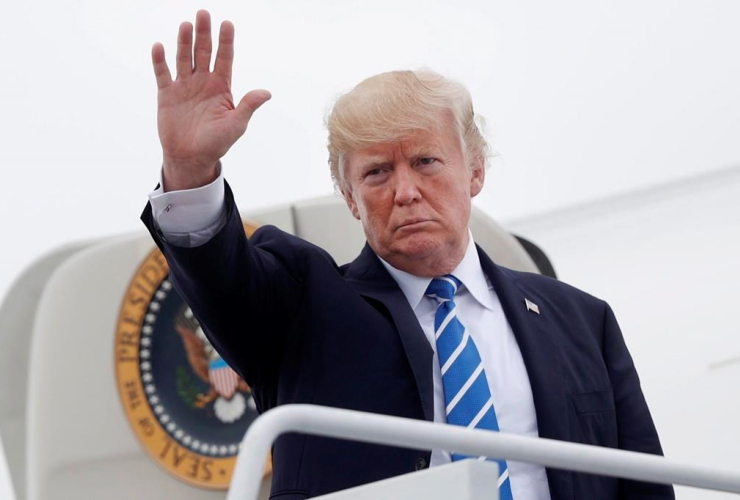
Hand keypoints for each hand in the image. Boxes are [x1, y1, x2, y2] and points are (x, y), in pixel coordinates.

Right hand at [151, 10, 270, 190]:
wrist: (191, 158)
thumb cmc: (217, 143)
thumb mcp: (236, 125)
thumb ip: (248, 106)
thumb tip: (267, 92)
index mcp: (221, 87)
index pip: (225, 58)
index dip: (226, 41)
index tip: (227, 24)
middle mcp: (203, 82)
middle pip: (204, 52)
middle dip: (204, 33)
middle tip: (204, 13)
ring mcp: (184, 86)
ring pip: (184, 57)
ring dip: (184, 41)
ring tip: (186, 25)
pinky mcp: (166, 94)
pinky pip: (163, 73)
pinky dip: (160, 60)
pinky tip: (159, 46)